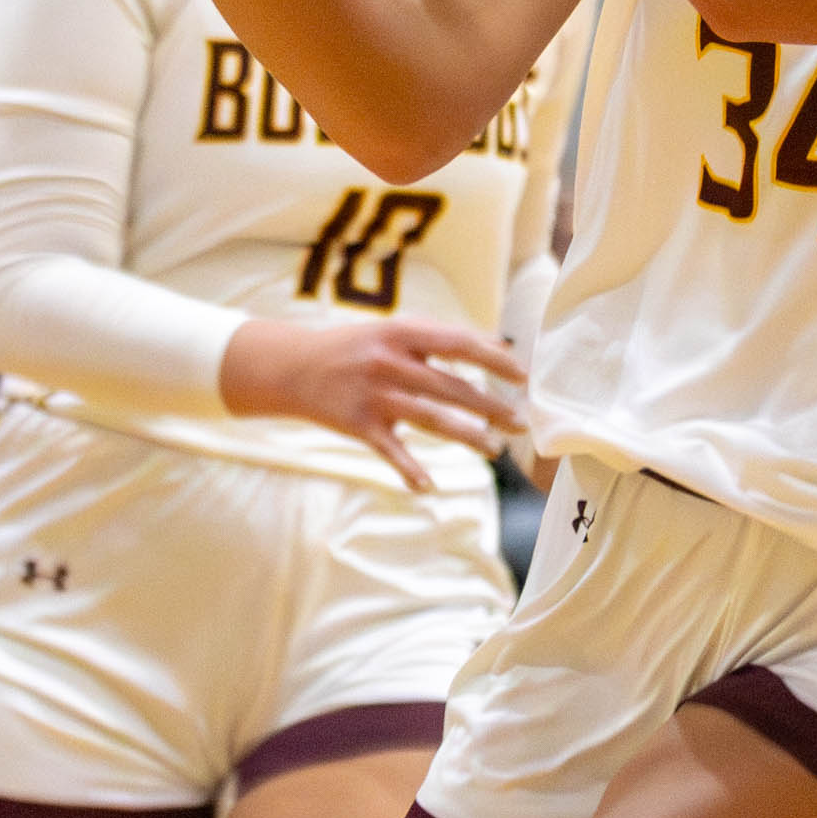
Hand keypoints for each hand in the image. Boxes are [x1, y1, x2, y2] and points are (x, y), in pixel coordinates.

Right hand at [219, 316, 525, 493]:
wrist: (293, 366)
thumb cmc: (357, 347)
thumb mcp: (396, 332)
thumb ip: (442, 339)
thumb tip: (498, 344)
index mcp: (403, 334)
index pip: (459, 345)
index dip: (494, 360)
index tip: (523, 377)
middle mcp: (390, 363)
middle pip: (452, 388)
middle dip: (491, 407)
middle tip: (520, 423)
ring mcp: (374, 395)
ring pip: (430, 419)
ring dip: (467, 436)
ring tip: (494, 450)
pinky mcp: (358, 425)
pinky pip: (390, 451)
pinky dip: (408, 470)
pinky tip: (428, 486)